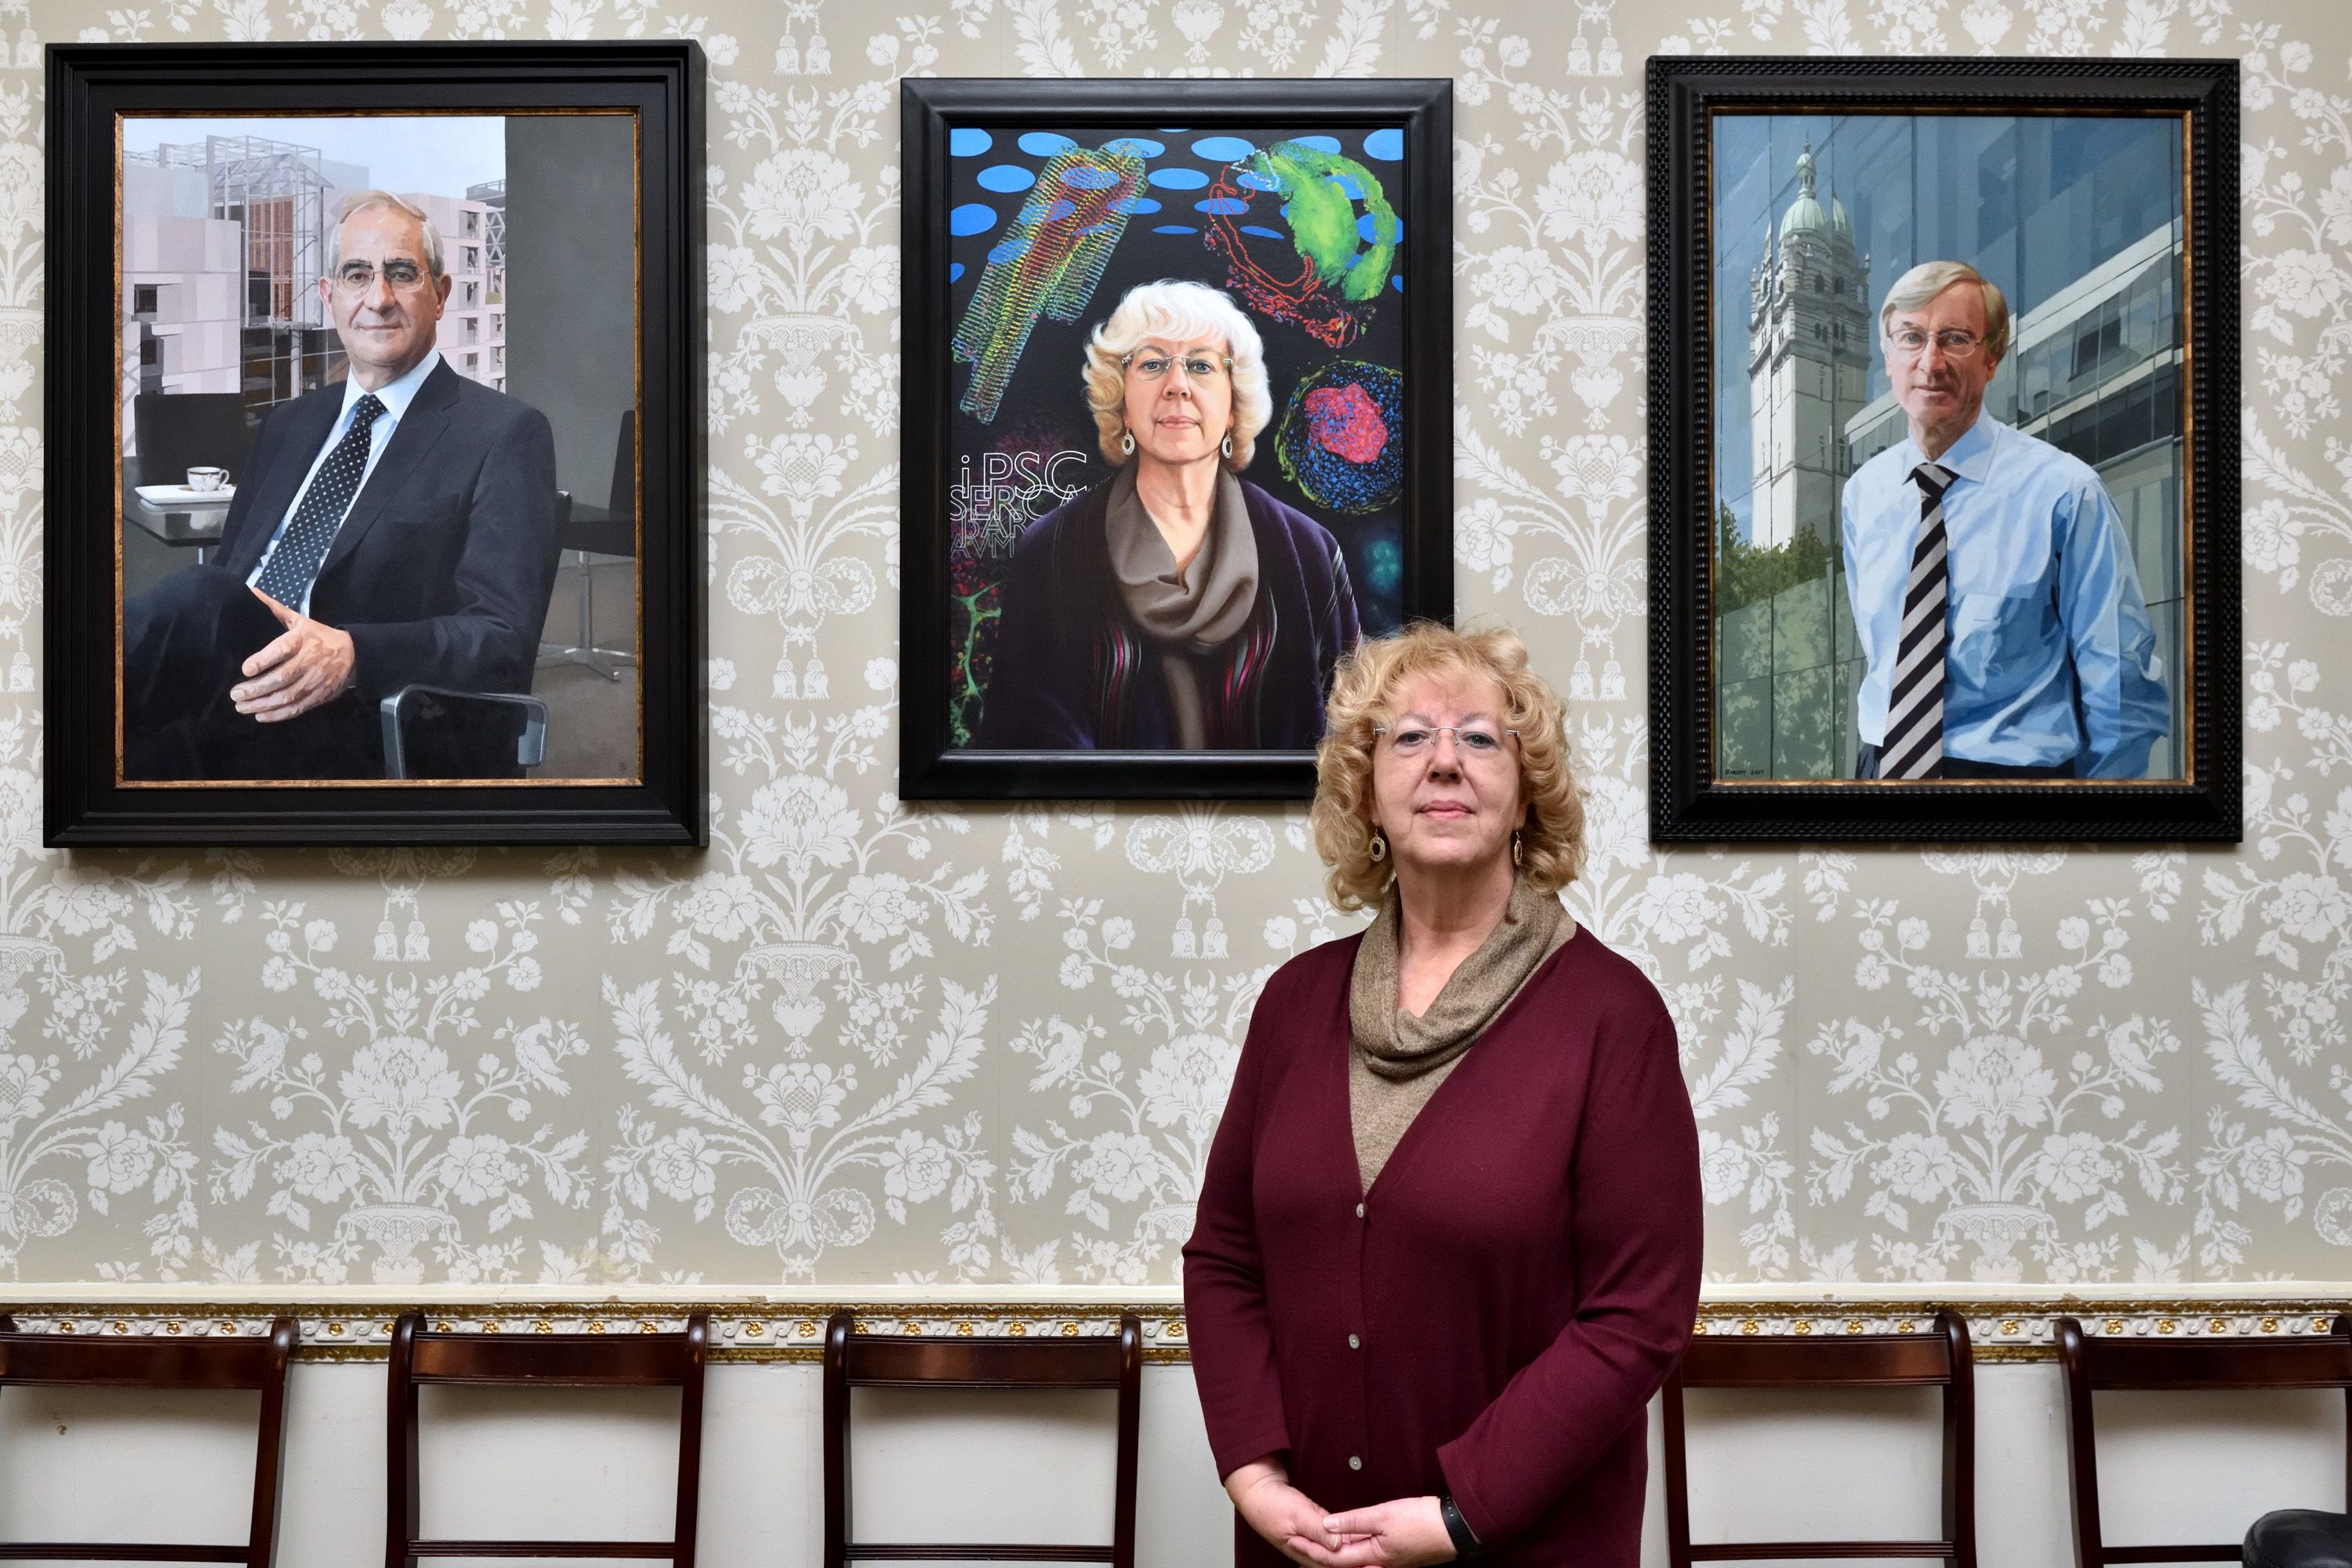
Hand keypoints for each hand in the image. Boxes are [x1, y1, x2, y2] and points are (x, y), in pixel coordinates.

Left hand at [232, 590, 356, 721]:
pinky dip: (278, 715)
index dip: (263, 660)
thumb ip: (275, 610)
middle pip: (281, 678)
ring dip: (263, 704)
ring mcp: (315, 681)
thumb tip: (251, 592)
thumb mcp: (300, 620)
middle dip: (256, 689)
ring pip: (287, 696)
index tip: (245, 669)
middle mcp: (309, 661)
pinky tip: (261, 716)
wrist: (354, 656)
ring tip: (242, 707)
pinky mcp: (319, 696)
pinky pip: (297, 708)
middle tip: (236, 694)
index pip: (282, 650)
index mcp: (302, 640)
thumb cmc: (319, 636)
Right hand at [1225, 1459, 1366, 1565]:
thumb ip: (1318, 1530)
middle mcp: (1311, 1552)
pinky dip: (1349, 1542)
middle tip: (1379, 1562)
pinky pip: (1336, 1541)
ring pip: (1339, 1553)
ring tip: (1377, 1555)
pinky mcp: (1319, 1532)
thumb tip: (1337, 1544)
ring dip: (1356, 1553)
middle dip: (1358, 1562)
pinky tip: (1363, 1540)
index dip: (1354, 1564)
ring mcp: (1315, 1542)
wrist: (1259, 1492)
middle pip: (1339, 1563)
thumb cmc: (1273, 1505)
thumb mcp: (1297, 1515)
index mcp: (1305, 1553)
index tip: (1373, 1563)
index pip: (1335, 1564)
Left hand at [1301, 1496, 1456, 1566]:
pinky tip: (1345, 1538)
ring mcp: (1390, 1560)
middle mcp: (1380, 1564)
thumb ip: (1354, 1520)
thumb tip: (1326, 1525)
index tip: (1293, 1542)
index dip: (1312, 1551)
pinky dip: (1352, 1546)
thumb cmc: (1421, 1522)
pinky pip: (1368, 1552)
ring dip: (1334, 1551)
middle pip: (1343, 1562)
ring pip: (1355, 1557)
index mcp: (1374, 1557)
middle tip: (1297, 1545)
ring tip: (1315, 1543)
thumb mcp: (1383, 1515)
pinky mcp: (1398, 1553)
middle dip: (1319, 1555)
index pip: (1335, 1559)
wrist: (1456, 1528)